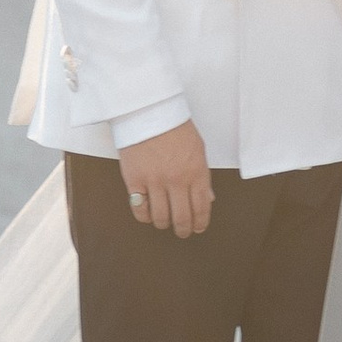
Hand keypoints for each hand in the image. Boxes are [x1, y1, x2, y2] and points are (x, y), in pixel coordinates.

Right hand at [118, 117, 210, 238]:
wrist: (148, 110)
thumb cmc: (174, 127)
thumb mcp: (198, 148)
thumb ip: (202, 175)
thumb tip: (207, 198)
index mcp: (196, 171)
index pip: (201, 207)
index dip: (200, 223)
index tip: (198, 228)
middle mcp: (177, 179)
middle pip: (182, 218)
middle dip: (184, 229)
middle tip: (183, 231)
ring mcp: (154, 181)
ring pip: (161, 217)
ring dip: (165, 224)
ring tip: (165, 222)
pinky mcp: (134, 181)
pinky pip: (140, 210)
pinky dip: (145, 217)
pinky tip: (148, 214)